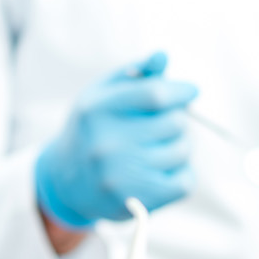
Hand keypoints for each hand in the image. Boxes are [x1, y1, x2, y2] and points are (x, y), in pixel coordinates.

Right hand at [36, 52, 197, 229]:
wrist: (67, 182)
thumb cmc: (94, 129)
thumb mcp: (104, 94)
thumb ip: (135, 74)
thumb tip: (163, 56)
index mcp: (98, 110)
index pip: (156, 94)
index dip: (181, 91)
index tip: (190, 91)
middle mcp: (107, 144)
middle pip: (176, 122)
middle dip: (176, 120)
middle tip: (162, 126)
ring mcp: (121, 176)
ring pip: (183, 151)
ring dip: (179, 147)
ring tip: (157, 149)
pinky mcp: (137, 202)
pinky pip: (185, 181)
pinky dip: (182, 174)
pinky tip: (162, 171)